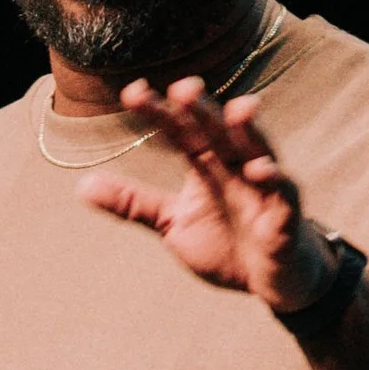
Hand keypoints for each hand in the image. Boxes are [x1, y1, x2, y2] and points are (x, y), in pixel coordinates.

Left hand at [80, 80, 331, 315]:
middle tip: (183, 87)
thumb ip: (134, 203)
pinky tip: (261, 170)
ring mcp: (264, 189)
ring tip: (237, 110)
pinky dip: (274, 180)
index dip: (160, 114)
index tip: (132, 93)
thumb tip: (82, 185)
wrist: (272, 282)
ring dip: (248, 132)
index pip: (180, 133)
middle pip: (217, 133)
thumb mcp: (173, 225)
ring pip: (257, 152)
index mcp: (207, 166)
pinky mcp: (286, 215)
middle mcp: (235, 168)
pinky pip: (283, 194)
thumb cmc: (227, 245)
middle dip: (203, 111)